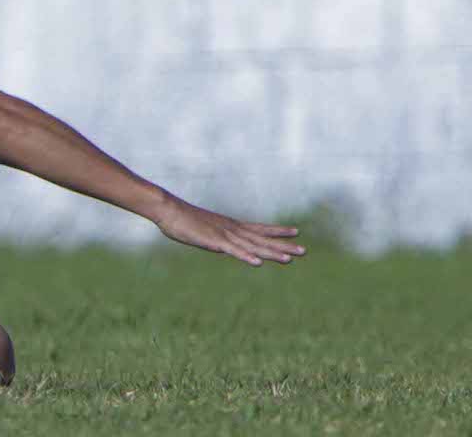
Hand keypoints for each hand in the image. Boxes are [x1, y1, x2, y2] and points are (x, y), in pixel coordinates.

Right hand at [152, 196, 304, 266]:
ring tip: (289, 259)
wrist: (167, 209)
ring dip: (270, 253)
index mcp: (230, 225)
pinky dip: (245, 256)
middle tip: (304, 251)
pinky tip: (257, 263)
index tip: (296, 232)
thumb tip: (220, 241)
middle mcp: (231, 229)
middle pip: (261, 239)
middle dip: (283, 245)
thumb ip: (214, 235)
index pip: (259, 228)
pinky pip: (232, 251)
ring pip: (252, 246)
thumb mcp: (202, 228)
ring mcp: (223, 235)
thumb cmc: (181, 218)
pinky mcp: (212, 241)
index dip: (277, 231)